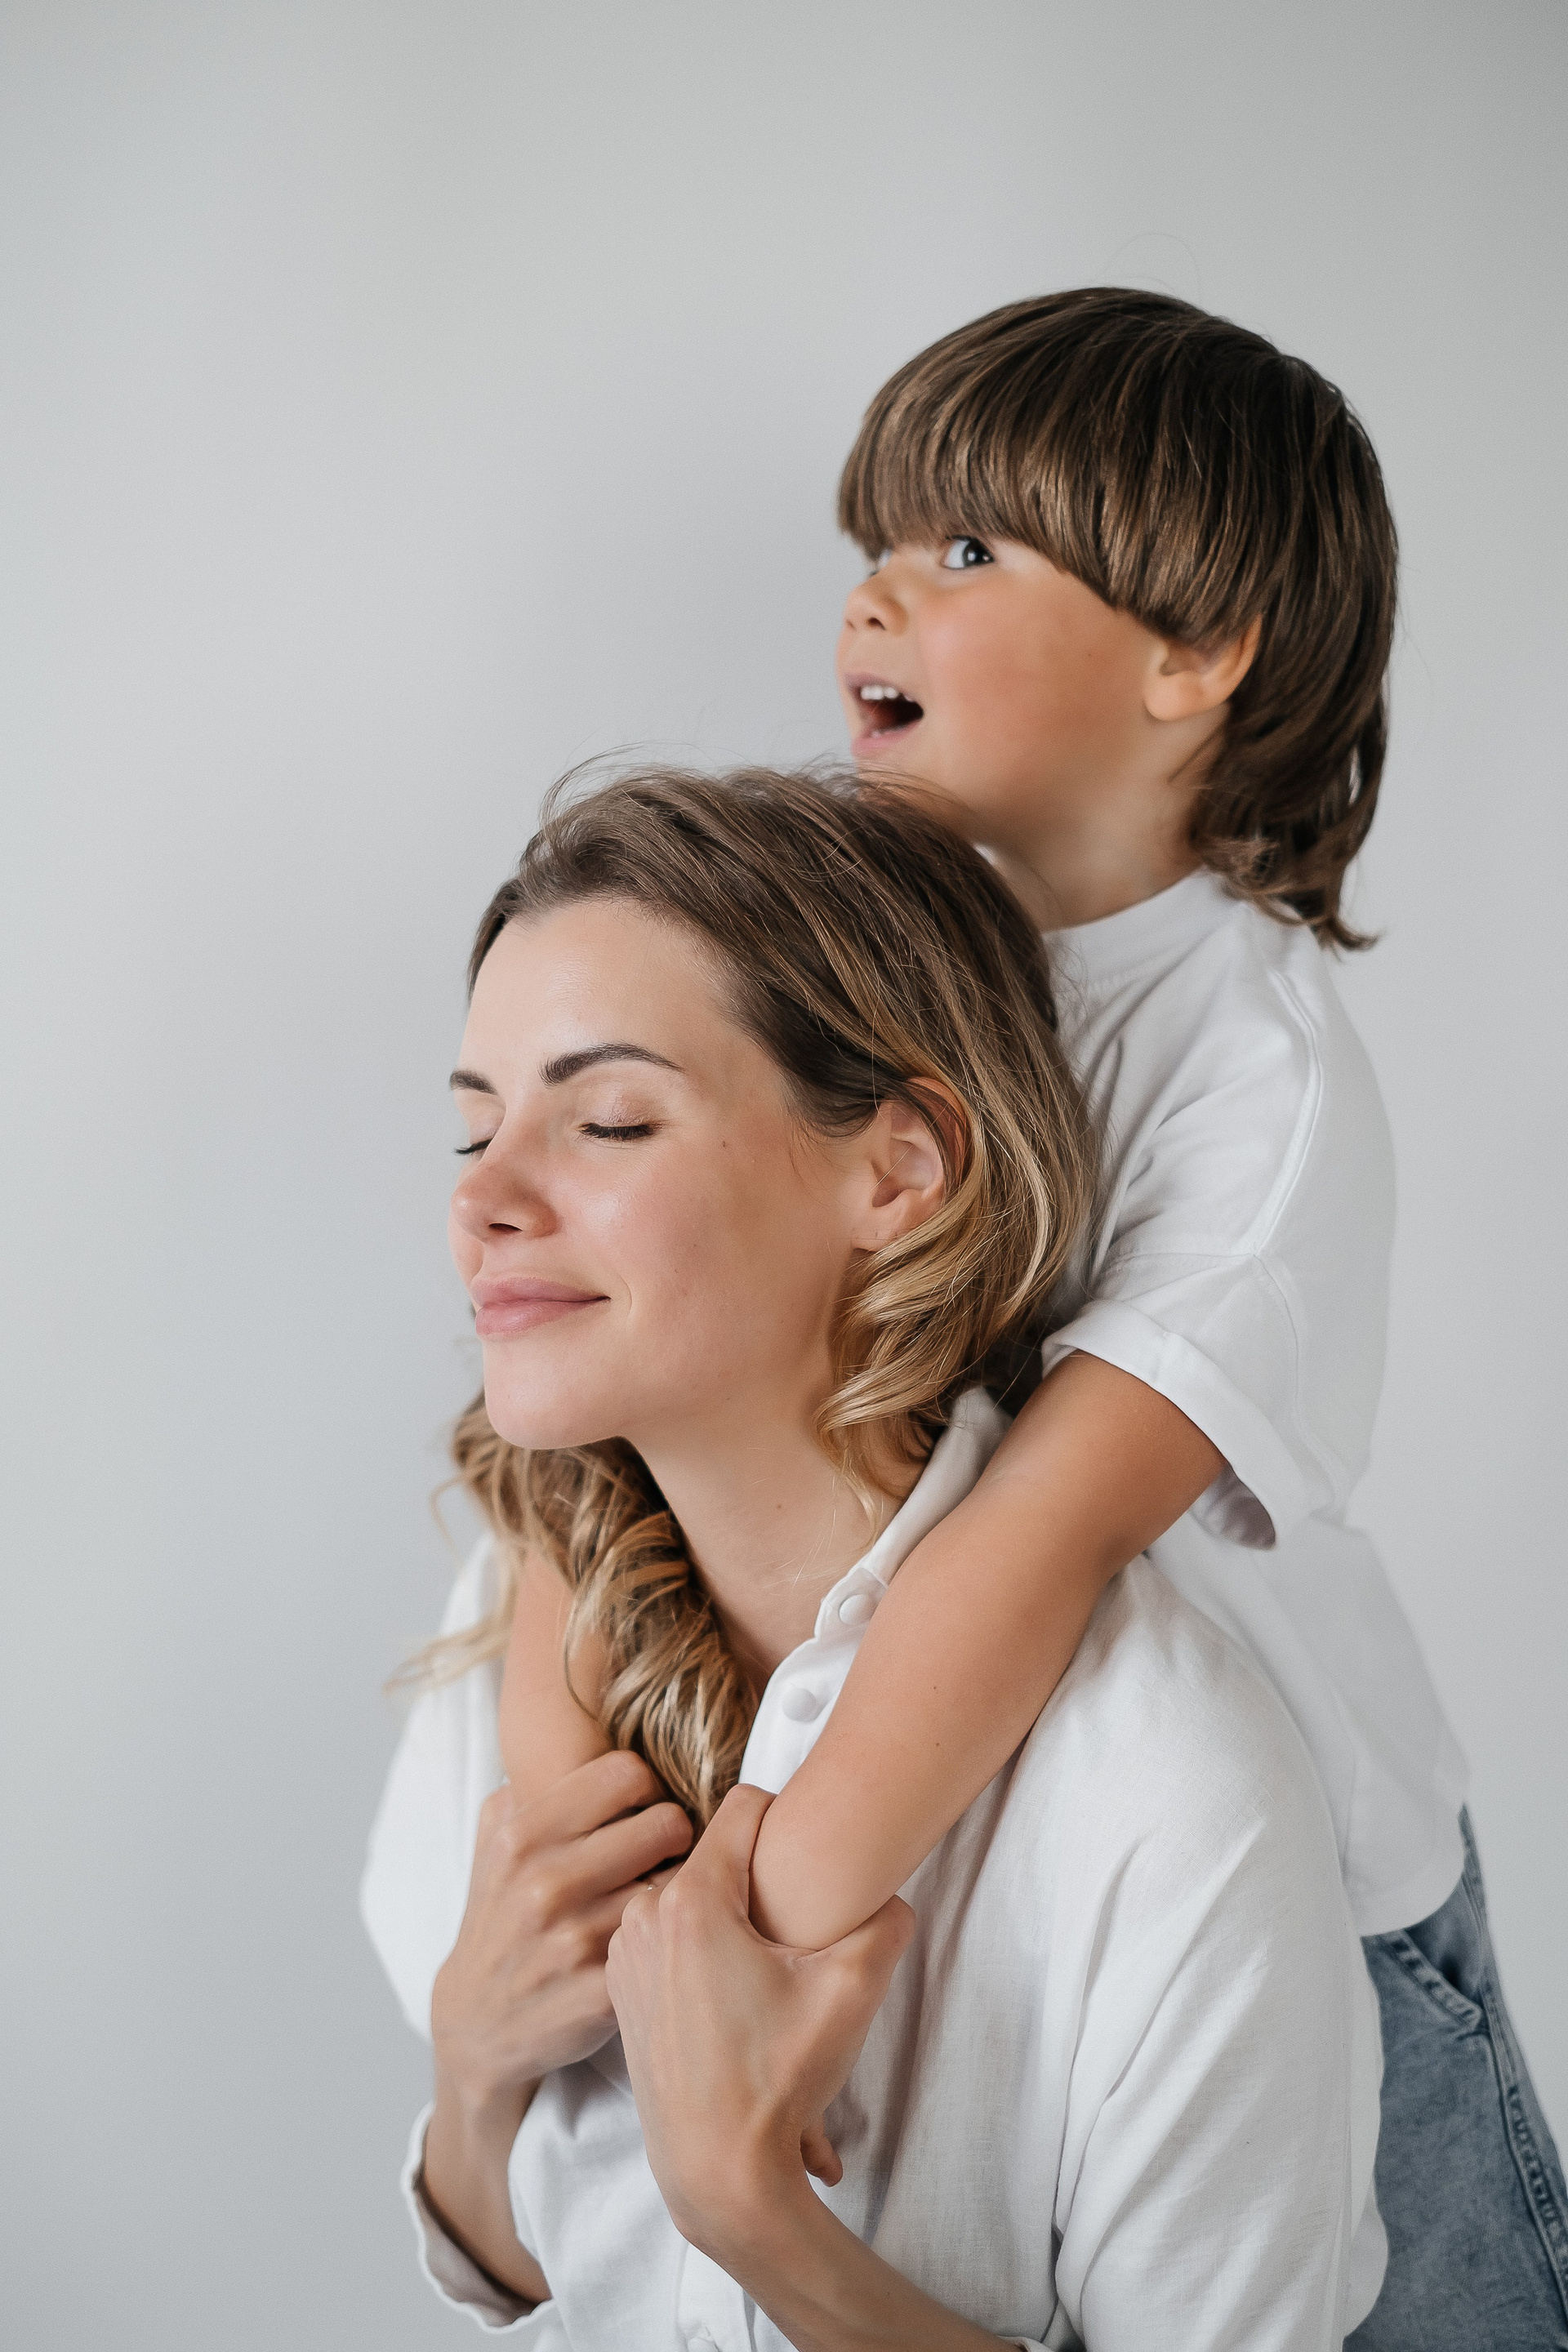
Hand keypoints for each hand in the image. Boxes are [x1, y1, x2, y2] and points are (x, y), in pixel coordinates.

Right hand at [433, 1748, 692, 2110]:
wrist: (476, 2023)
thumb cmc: (501, 1914)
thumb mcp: (496, 1838)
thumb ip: (537, 1781)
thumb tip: (591, 1727)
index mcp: (522, 1834)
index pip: (627, 1771)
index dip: (646, 1788)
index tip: (641, 1811)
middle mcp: (545, 1882)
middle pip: (667, 1822)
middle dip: (674, 1836)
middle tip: (665, 1855)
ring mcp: (571, 1940)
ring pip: (677, 1882)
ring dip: (679, 1887)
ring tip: (667, 1895)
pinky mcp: (598, 1993)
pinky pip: (669, 1941)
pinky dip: (674, 1936)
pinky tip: (661, 1940)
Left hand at [605, 1783, 912, 2261]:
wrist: (718, 2172)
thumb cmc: (777, 2082)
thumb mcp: (852, 1992)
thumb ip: (885, 1922)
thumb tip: (890, 1894)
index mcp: (692, 1901)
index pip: (745, 1805)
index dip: (786, 1820)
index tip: (807, 1855)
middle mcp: (645, 1917)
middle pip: (716, 1855)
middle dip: (759, 1879)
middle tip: (793, 1929)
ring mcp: (626, 1955)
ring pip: (690, 1898)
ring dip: (728, 1918)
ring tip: (764, 1972)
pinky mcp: (622, 1990)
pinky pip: (667, 1938)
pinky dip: (699, 1951)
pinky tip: (732, 1998)